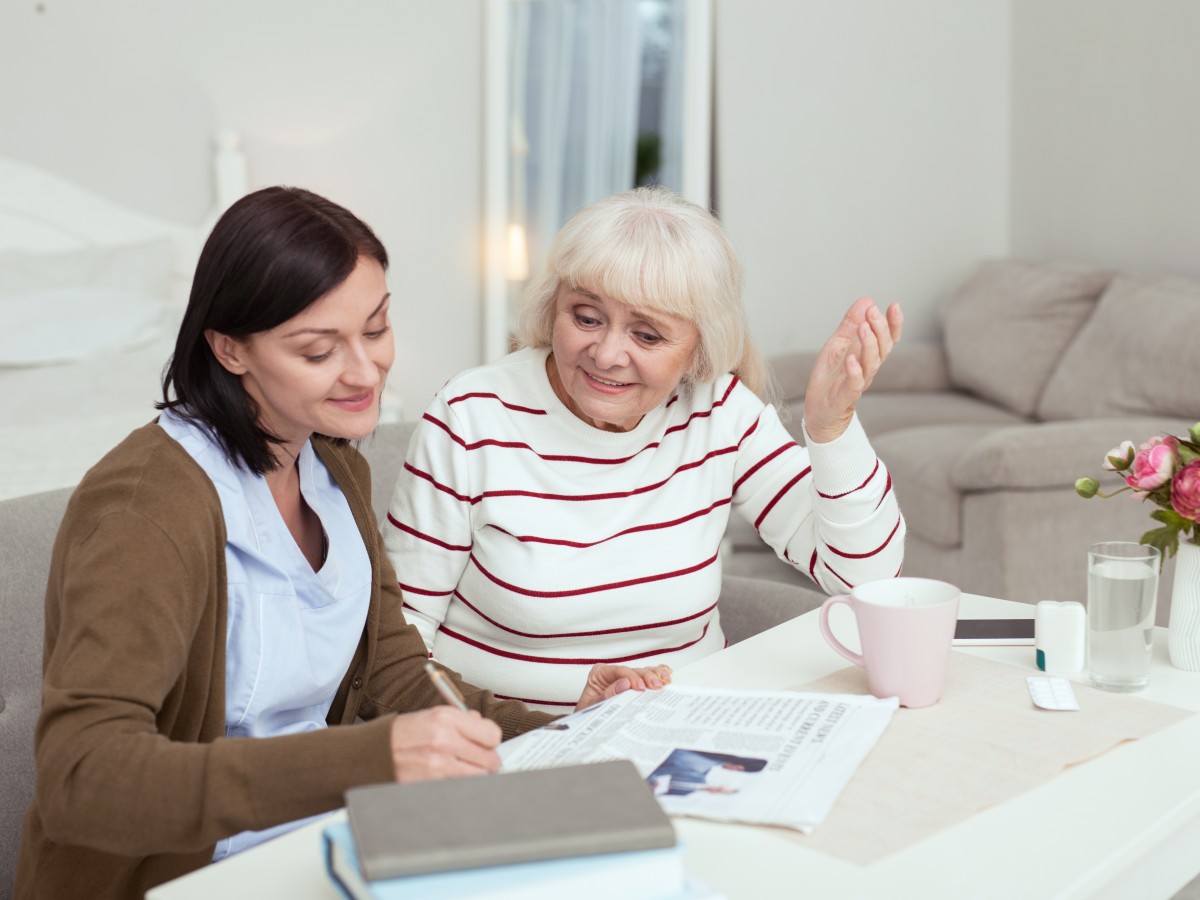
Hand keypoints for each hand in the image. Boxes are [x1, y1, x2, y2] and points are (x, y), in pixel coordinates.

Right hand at [388, 706, 501, 781]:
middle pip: (490, 760)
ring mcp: (438, 766)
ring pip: (479, 777)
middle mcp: (444, 741)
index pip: (492, 734)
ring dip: (475, 775)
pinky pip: (460, 788)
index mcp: (446, 719)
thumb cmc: (403, 734)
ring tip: (464, 768)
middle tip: (479, 759)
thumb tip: (484, 728)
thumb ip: (462, 720)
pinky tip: (450, 777)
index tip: (487, 742)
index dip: (491, 739)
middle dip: (487, 761)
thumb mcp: (432, 715)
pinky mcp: (431, 785)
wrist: (373, 752)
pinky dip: (459, 785)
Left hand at [574, 663, 671, 711]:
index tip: (640, 687)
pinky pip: (647, 676)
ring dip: (655, 675)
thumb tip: (624, 683)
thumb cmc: (588, 715)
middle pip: (634, 670)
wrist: (588, 727)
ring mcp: (625, 679)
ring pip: (643, 672)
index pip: (618, 670)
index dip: (631, 677)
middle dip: (646, 677)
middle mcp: (613, 674)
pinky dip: (657, 674)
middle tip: (656, 687)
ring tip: (665, 681)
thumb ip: (607, 695)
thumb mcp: (592, 707)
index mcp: (599, 673)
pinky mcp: (634, 685)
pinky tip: (666, 676)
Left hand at [803, 297, 902, 443]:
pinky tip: (851, 359)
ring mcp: (857, 382)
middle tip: (873, 312)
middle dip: (881, 329)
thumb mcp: (838, 344)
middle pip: (883, 349)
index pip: (888, 339)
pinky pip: (854, 384)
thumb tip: (866, 300)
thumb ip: (851, 324)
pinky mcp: (845, 396)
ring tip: (863, 328)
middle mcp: (867, 369)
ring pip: (871, 364)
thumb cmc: (830, 378)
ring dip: (869, 345)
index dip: (894, 324)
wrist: (818, 410)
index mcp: (868, 356)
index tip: (895, 305)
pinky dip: (854, 371)